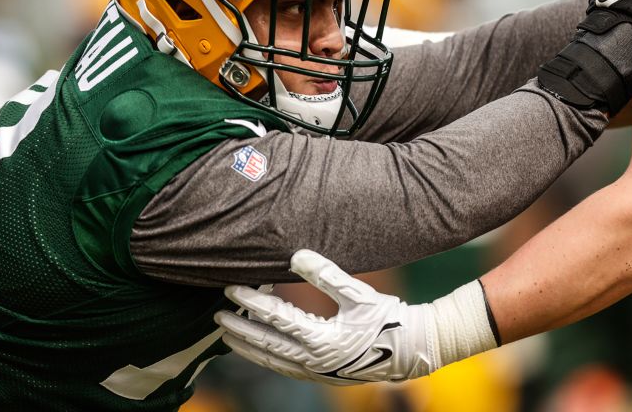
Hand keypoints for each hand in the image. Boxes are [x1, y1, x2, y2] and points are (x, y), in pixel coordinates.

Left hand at [215, 250, 494, 384]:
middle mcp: (315, 361)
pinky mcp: (322, 376)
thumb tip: (295, 255)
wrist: (413, 351)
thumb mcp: (359, 293)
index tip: (231, 288)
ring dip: (248, 347)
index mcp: (323, 340)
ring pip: (273, 361)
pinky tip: (257, 348)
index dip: (251, 302)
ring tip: (227, 333)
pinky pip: (285, 368)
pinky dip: (266, 357)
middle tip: (217, 314)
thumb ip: (326, 274)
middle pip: (267, 344)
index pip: (276, 319)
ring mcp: (318, 372)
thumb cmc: (388, 318)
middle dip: (240, 328)